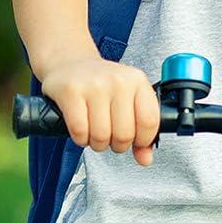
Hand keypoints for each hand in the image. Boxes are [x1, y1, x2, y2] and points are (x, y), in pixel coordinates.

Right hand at [41, 56, 159, 165]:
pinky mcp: (71, 91)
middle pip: (124, 134)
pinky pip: (80, 131)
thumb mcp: (128, 99)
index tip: (134, 141)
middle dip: (117, 145)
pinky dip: (80, 139)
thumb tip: (146, 159)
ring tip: (95, 132)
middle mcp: (118, 81)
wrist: (71, 63)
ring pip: (101, 136)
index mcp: (137, 81)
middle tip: (110, 137)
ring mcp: (94, 85)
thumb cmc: (102, 86)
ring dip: (97, 144)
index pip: (150, 121)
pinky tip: (81, 129)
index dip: (143, 140)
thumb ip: (140, 130)